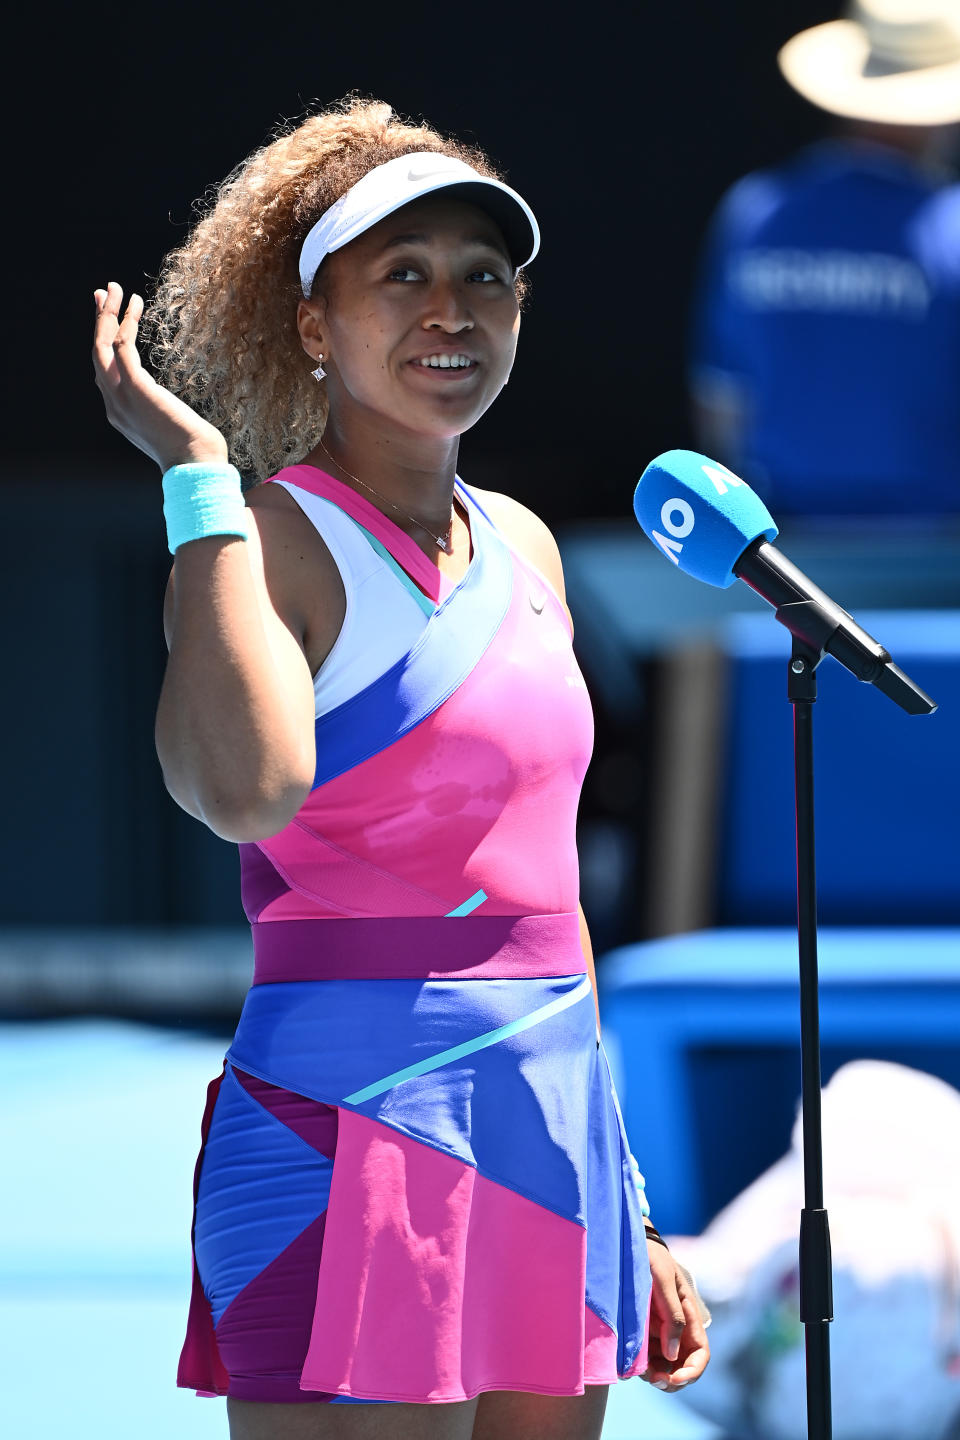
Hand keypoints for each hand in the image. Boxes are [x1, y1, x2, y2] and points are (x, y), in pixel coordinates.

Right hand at [92, 282, 228, 471]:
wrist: (197, 465)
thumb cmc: (196, 452)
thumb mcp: (172, 429)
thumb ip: (164, 413)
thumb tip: (175, 406)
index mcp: (121, 414)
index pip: (105, 372)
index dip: (106, 342)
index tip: (113, 318)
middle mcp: (114, 405)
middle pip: (97, 354)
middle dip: (99, 321)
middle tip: (104, 292)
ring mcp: (121, 396)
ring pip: (103, 345)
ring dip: (107, 314)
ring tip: (116, 288)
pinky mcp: (136, 387)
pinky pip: (123, 345)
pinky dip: (126, 322)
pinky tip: (136, 305)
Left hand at [643, 1242, 710, 1392]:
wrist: (627, 1243)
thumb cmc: (650, 1256)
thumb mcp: (662, 1280)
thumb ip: (672, 1315)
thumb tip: (673, 1355)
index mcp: (688, 1317)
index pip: (700, 1353)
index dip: (692, 1371)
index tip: (674, 1378)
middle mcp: (677, 1329)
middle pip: (683, 1367)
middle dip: (671, 1379)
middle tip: (652, 1379)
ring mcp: (659, 1332)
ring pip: (664, 1367)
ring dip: (655, 1375)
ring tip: (639, 1370)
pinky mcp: (643, 1332)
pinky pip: (647, 1358)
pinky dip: (642, 1366)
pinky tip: (631, 1363)